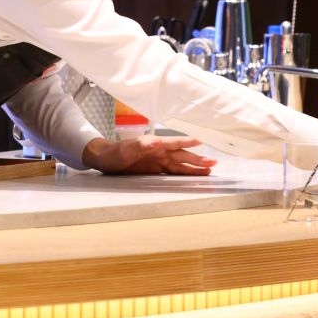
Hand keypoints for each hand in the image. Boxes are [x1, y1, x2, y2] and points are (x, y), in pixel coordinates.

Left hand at [81, 135, 215, 174]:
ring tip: (209, 170)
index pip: (174, 143)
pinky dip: (184, 173)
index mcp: (155, 144)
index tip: (201, 141)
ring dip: (194, 167)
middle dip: (197, 159)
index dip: (187, 143)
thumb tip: (156, 141)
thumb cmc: (114, 152)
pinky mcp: (156, 169)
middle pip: (182, 156)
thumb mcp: (126, 149)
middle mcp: (160, 152)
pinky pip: (173, 171)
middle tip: (213, 162)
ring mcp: (159, 161)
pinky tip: (193, 176)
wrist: (104, 158)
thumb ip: (141, 145)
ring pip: (180, 164)